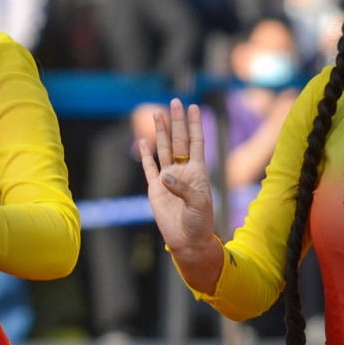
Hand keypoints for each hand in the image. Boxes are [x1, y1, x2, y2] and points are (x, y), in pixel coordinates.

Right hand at [139, 99, 220, 290]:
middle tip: (174, 102)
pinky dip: (146, 154)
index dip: (195, 124)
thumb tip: (166, 176)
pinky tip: (143, 141)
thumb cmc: (200, 223)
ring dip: (161, 132)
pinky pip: (149, 168)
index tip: (194, 107)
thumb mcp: (199, 205)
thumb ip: (184, 189)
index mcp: (198, 172)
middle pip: (179, 140)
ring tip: (157, 113)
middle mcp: (183, 171)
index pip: (196, 142)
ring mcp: (168, 179)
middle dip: (177, 121)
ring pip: (164, 149)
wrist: (188, 242)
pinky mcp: (155, 189)